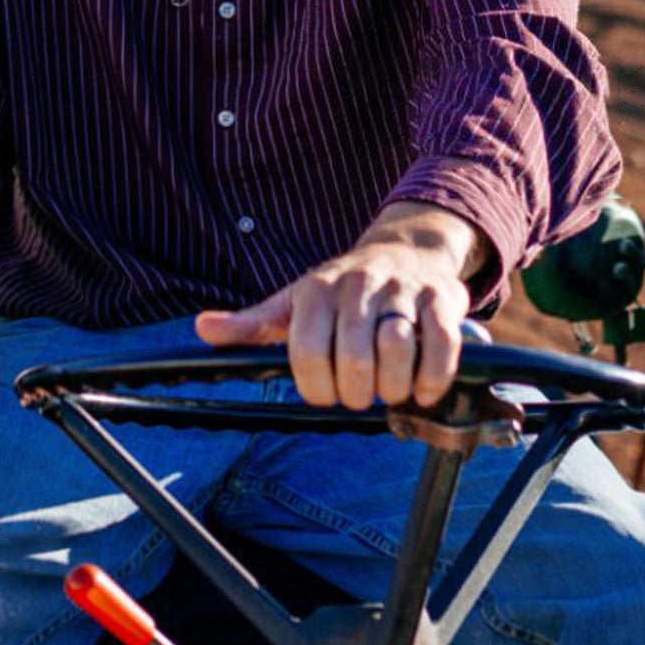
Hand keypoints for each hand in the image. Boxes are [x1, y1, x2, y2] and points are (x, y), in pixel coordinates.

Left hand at [195, 202, 486, 410]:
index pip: (309, 356)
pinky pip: (441, 347)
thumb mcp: (292, 302)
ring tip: (390, 387)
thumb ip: (252, 324)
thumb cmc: (341, 290)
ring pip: (397, 351)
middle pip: (354, 361)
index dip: (318, 389)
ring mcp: (401, 291)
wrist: (405, 250)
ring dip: (394, 387)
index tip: (325, 392)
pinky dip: (433, 378)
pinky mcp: (441, 299)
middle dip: (357, 394)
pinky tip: (422, 387)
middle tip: (360, 393)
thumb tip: (202, 329)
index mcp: (316, 291)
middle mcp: (357, 286)